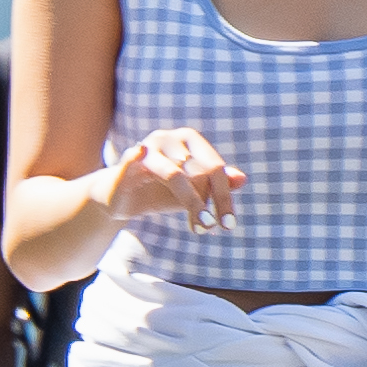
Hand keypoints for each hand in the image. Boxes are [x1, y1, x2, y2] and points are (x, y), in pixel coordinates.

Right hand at [102, 125, 244, 233]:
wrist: (123, 197)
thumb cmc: (162, 191)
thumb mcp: (193, 191)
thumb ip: (217, 185)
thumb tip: (243, 179)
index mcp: (189, 140)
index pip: (214, 168)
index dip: (224, 197)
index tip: (229, 225)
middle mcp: (169, 138)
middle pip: (198, 171)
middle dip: (206, 203)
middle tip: (209, 228)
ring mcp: (147, 147)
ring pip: (175, 175)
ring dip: (191, 202)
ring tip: (201, 226)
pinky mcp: (126, 163)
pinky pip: (133, 161)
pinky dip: (137, 160)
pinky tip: (141, 156)